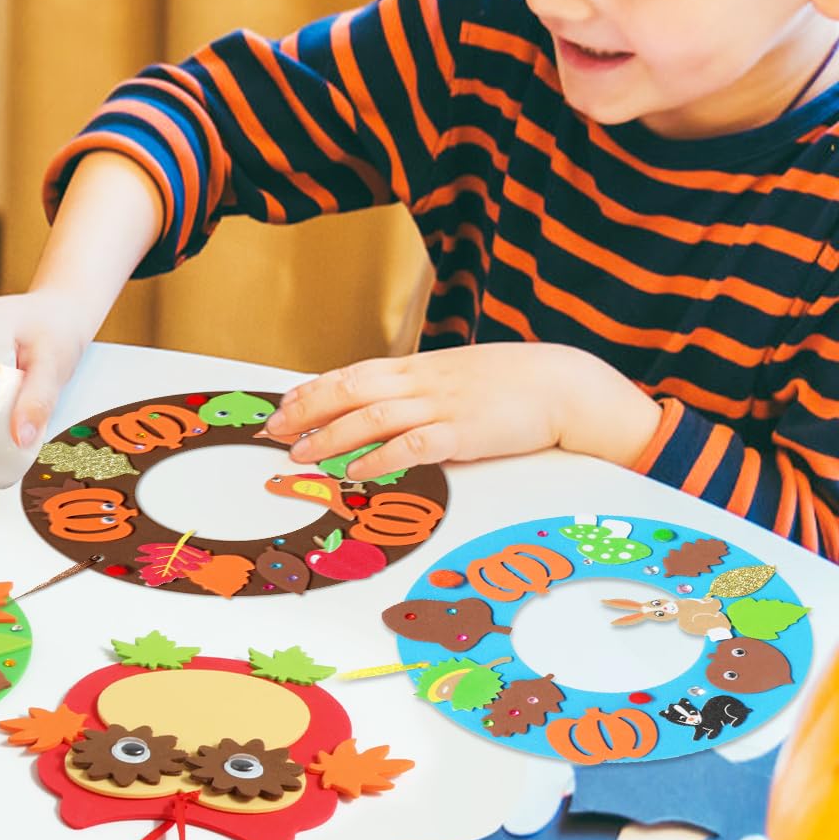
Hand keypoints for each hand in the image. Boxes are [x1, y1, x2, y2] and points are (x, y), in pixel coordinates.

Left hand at [262, 343, 663, 477]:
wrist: (565, 384)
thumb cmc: (510, 384)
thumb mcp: (454, 377)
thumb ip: (417, 390)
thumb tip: (377, 408)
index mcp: (418, 368)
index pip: (352, 374)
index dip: (313, 390)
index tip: (282, 406)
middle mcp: (422, 382)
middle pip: (351, 390)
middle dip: (308, 411)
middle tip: (274, 431)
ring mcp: (443, 405)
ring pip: (373, 416)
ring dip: (332, 436)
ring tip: (301, 454)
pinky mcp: (465, 433)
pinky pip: (415, 445)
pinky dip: (382, 458)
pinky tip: (357, 471)